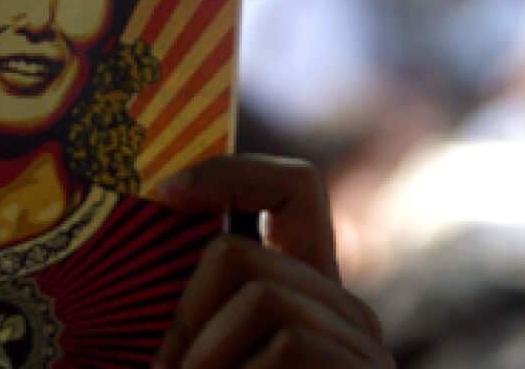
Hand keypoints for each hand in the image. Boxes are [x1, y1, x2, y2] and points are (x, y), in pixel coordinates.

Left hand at [153, 155, 392, 367]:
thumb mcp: (203, 350)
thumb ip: (196, 303)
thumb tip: (158, 204)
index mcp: (309, 296)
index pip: (294, 187)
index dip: (230, 174)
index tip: (165, 192)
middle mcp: (348, 313)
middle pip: (240, 253)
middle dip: (185, 315)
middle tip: (164, 368)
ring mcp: (366, 347)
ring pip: (260, 297)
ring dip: (204, 358)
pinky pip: (288, 345)